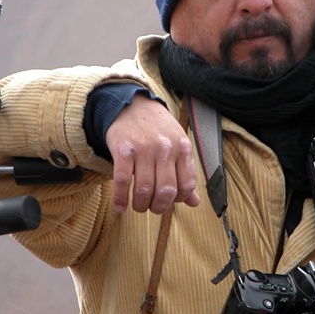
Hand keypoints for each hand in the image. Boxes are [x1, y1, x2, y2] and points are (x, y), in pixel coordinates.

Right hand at [105, 94, 199, 213]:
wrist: (131, 105)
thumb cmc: (157, 129)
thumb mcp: (177, 144)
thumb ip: (185, 173)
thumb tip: (194, 203)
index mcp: (182, 148)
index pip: (187, 185)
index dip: (179, 199)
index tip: (169, 201)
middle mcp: (165, 149)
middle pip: (166, 191)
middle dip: (159, 207)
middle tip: (152, 208)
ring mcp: (144, 149)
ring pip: (144, 189)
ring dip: (140, 205)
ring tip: (138, 207)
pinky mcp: (123, 150)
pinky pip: (122, 181)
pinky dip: (120, 199)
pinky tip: (120, 207)